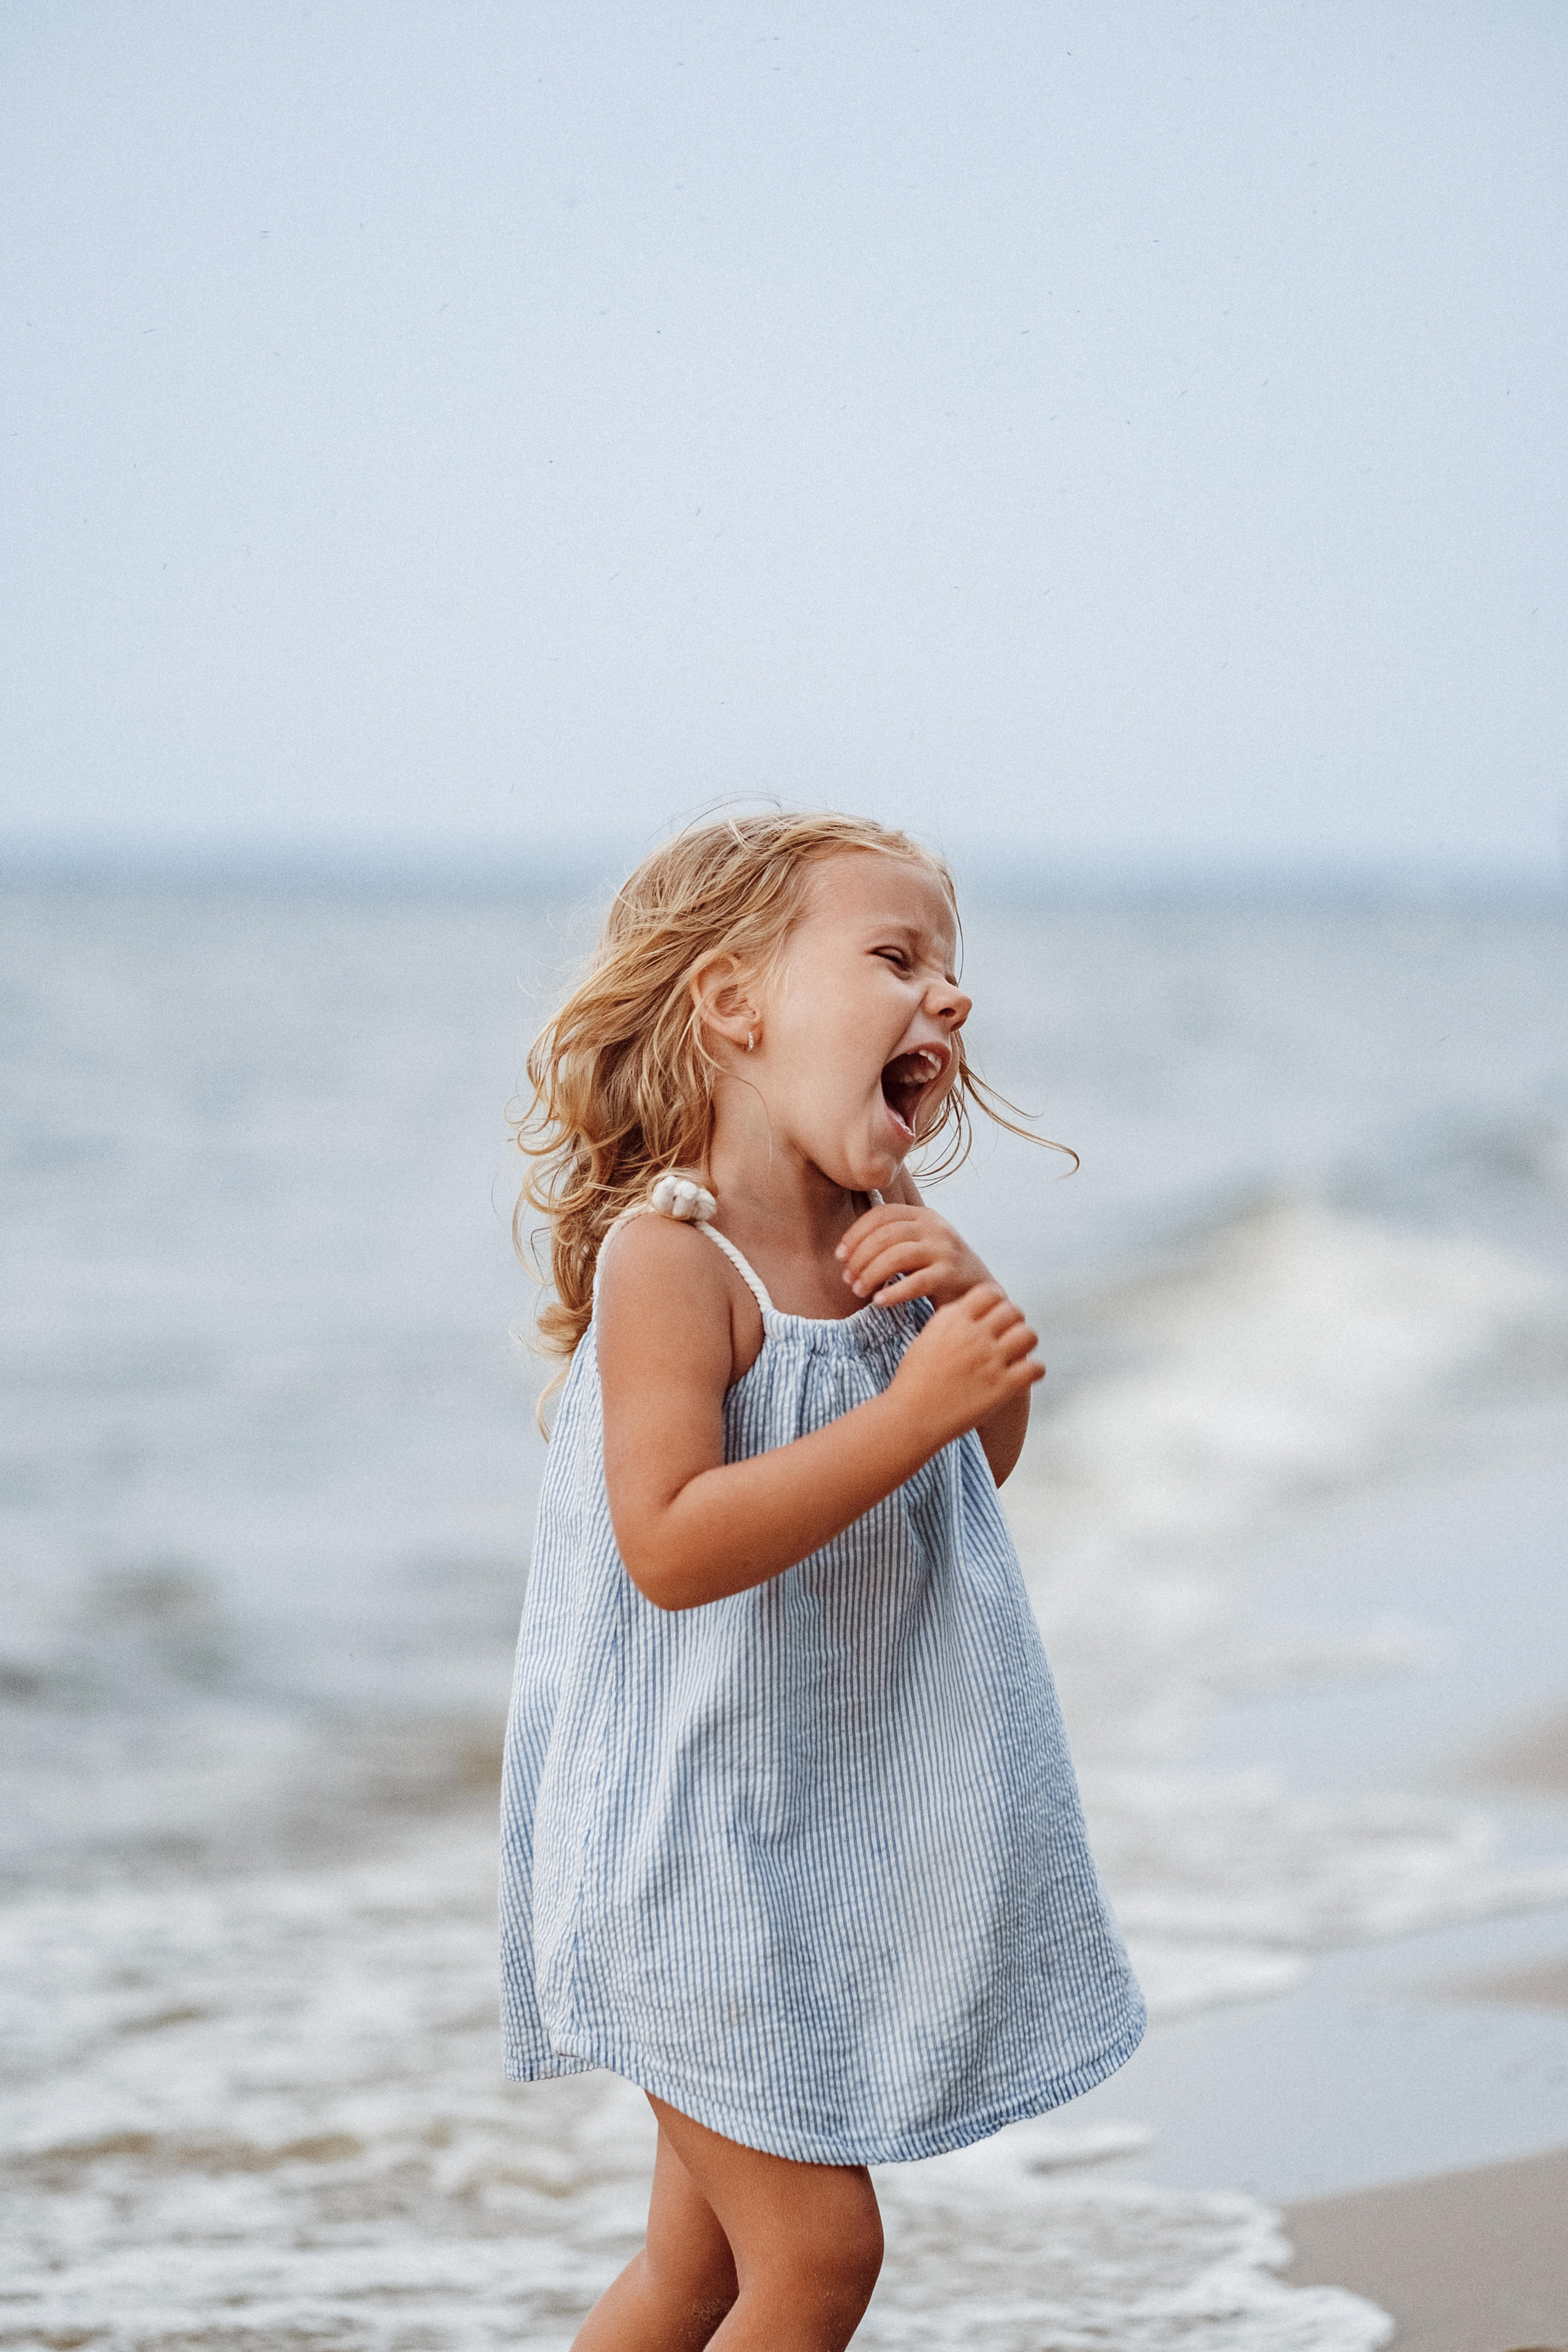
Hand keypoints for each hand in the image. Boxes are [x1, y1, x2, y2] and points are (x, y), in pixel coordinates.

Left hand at [835, 1202, 990, 1308]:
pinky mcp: (952, 1274)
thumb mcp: (917, 1246)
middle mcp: (935, 1228)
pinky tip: (880, 1302)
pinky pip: (916, 1282)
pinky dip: (893, 1292)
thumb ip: (890, 1240)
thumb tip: (846, 1250)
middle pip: (885, 1236)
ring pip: (897, 1256)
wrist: (980, 1292)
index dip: (855, 1234)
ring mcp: (945, 1250)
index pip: (881, 1215)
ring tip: (859, 1291)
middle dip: (859, 1258)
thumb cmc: (939, 1270)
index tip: (840, 1255)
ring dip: (871, 1274)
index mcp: (923, 1215)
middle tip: (848, 1279)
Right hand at [886, 1283, 1043, 1450]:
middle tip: (1008, 1336)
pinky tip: (1023, 1377)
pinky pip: (1035, 1367)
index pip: (989, 1293)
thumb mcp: (926, 1340)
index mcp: (952, 1319)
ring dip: (1026, 1343)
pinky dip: (1034, 1371)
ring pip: (1028, 1334)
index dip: (996, 1303)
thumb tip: (969, 1313)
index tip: (993, 1317)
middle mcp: (973, 1335)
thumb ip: (951, 1323)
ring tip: (1017, 1354)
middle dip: (1013, 1321)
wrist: (908, 1419)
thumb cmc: (912, 1382)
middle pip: (1013, 1310)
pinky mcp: (1002, 1387)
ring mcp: (989, 1360)